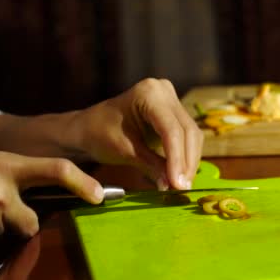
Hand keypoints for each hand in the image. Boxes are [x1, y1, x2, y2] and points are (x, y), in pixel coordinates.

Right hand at [0, 146, 101, 247]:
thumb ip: (12, 171)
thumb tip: (41, 187)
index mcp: (5, 166)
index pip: (55, 170)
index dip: (82, 183)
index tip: (99, 195)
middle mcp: (0, 194)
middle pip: (32, 223)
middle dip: (23, 221)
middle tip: (3, 209)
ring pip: (5, 233)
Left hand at [71, 78, 203, 189]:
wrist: (87, 127)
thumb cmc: (99, 134)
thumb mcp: (125, 151)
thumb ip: (152, 166)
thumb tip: (173, 186)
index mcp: (148, 93)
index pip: (171, 130)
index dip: (177, 159)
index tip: (178, 185)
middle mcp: (164, 91)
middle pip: (187, 131)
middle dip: (186, 163)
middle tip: (182, 189)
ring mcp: (171, 99)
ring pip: (192, 134)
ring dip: (189, 161)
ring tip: (181, 185)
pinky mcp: (174, 111)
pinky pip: (187, 135)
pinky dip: (185, 155)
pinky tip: (181, 174)